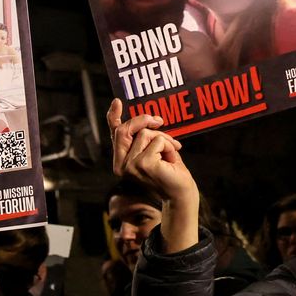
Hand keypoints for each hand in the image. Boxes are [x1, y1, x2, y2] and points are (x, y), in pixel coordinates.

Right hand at [107, 100, 200, 252]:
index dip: (114, 117)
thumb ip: (147, 139)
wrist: (181, 193)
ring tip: (171, 152)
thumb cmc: (171, 172)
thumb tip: (149, 120)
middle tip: (159, 120)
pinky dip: (168, 145)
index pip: (114, 135)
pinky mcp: (143, 164)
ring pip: (145, 134)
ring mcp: (130, 166)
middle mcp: (120, 164)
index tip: (117, 102)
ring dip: (163, 138)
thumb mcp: (156, 151)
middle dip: (143, 120)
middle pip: (125, 129)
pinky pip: (157, 140)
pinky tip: (171, 159)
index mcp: (121, 162)